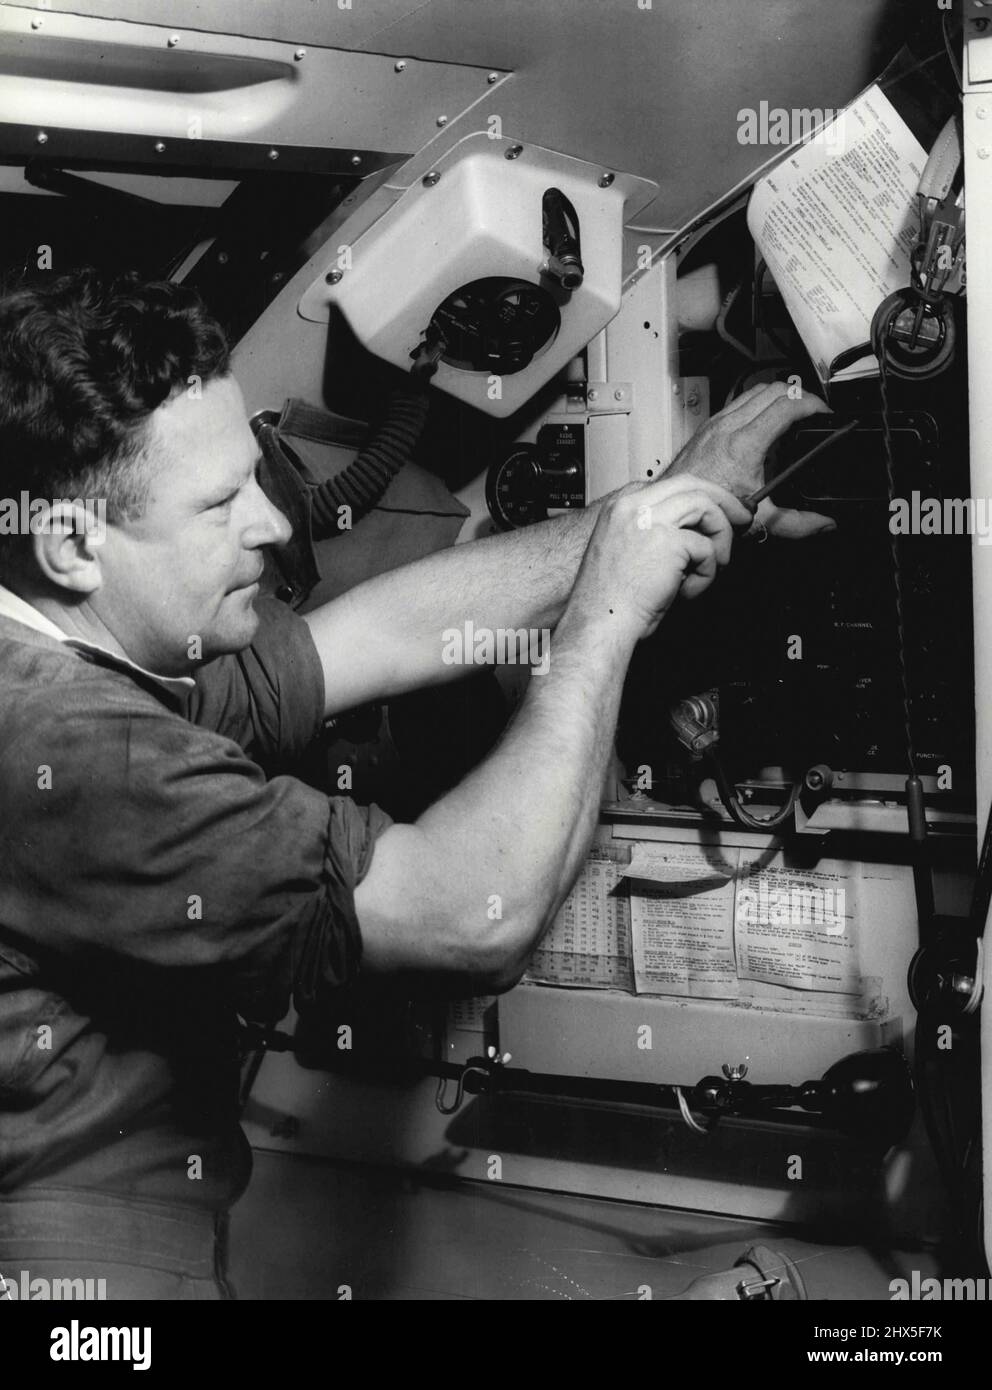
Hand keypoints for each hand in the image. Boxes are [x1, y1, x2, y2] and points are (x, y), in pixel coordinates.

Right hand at [571, 475, 751, 641]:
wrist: (600, 621)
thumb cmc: (611, 599)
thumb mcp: (630, 552)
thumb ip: (658, 534)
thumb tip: (699, 531)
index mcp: (621, 507)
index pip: (671, 486)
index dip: (702, 495)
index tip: (720, 509)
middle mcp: (632, 506)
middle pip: (692, 484)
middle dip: (723, 501)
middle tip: (742, 519)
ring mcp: (649, 520)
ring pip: (705, 506)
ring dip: (721, 535)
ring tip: (717, 563)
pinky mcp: (667, 542)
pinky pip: (706, 548)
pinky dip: (707, 572)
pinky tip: (689, 590)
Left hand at [666, 382, 835, 538]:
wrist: (674, 512)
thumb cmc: (708, 510)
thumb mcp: (760, 520)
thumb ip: (798, 524)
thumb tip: (825, 525)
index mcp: (745, 445)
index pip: (788, 405)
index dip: (814, 404)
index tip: (825, 413)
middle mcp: (728, 427)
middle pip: (774, 389)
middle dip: (800, 395)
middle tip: (814, 411)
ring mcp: (716, 424)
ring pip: (755, 390)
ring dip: (779, 395)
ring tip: (793, 412)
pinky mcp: (707, 426)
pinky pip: (738, 400)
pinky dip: (758, 402)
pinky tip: (765, 421)